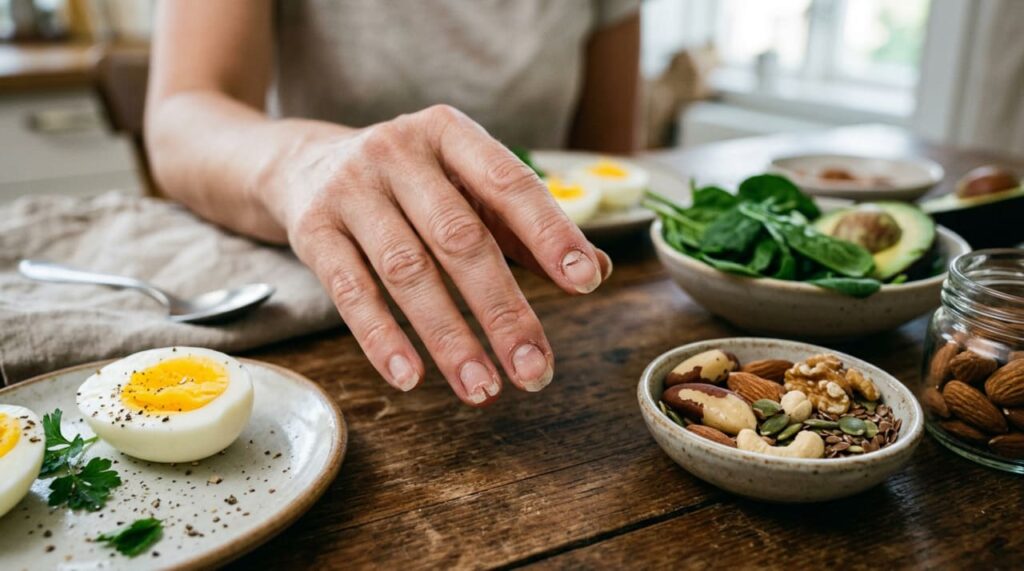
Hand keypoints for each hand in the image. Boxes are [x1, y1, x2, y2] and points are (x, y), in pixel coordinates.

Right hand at [263, 105, 610, 405]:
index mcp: (450, 133)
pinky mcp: (312, 229)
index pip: (509, 184)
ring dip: (449, 338)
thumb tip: (595, 271)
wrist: (305, 164)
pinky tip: (410, 377)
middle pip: (460, 239)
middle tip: (535, 369)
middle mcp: (398, 152)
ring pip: (408, 272)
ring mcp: (350, 189)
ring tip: (482, 388)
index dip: (550, 233)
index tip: (585, 281)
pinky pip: (351, 291)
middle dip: (502, 311)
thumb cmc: (410, 184)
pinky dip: (382, 338)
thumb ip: (526, 228)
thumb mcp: (466, 187)